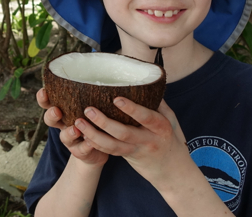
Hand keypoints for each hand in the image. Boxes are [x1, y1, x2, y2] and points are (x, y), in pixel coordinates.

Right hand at [36, 88, 108, 167]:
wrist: (100, 147)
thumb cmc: (95, 119)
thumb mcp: (91, 103)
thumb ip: (90, 94)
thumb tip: (100, 74)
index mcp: (63, 110)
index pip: (47, 102)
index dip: (43, 98)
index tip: (44, 91)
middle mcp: (63, 124)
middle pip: (50, 119)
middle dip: (52, 114)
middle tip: (57, 111)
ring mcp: (70, 139)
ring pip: (64, 136)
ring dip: (69, 132)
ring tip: (76, 130)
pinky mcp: (80, 151)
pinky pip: (80, 150)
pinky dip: (85, 146)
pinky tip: (91, 143)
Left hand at [74, 98, 189, 188]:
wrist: (173, 170)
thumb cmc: (170, 137)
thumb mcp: (171, 118)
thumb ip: (158, 102)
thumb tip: (144, 81)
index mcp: (160, 126)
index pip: (146, 116)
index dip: (131, 109)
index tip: (116, 98)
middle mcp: (148, 139)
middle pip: (124, 133)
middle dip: (104, 122)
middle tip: (88, 109)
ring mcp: (136, 150)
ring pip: (112, 145)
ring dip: (93, 134)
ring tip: (79, 122)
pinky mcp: (127, 156)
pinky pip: (110, 151)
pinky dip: (96, 143)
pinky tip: (83, 134)